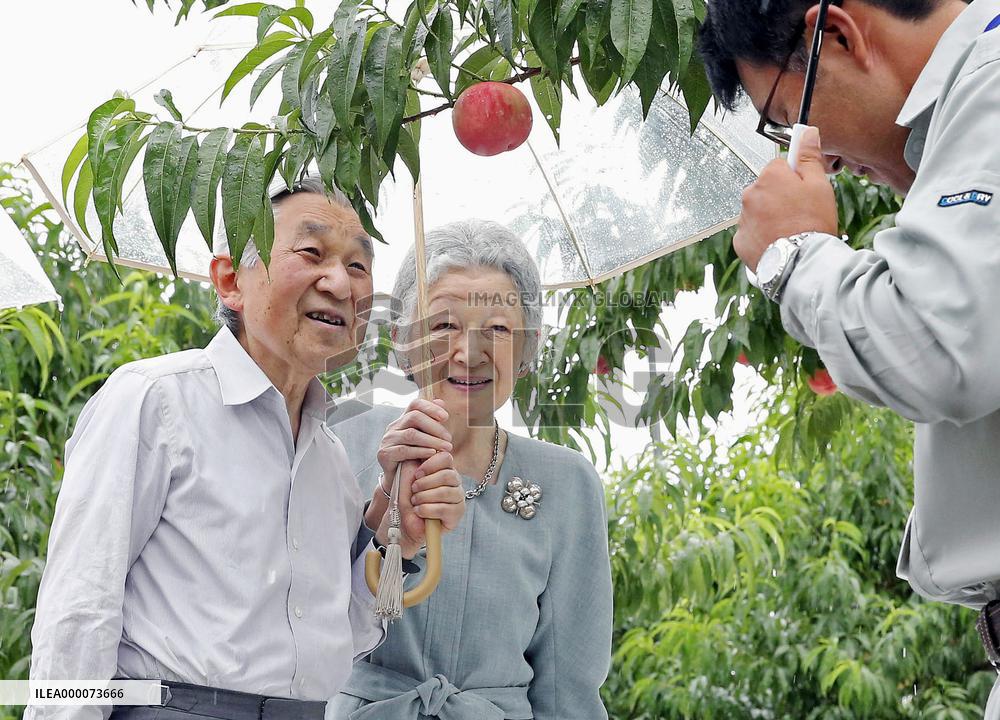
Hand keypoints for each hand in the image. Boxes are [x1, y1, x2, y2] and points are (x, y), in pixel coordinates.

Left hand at [370, 451, 464, 557]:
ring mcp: (458, 498)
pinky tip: (419, 511)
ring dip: (425, 497)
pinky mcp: (457, 514)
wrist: (403, 522)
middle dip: (426, 482)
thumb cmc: (406, 498)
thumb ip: (416, 460)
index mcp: (443, 469)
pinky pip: (445, 508)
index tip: (417, 474)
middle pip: (448, 474)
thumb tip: (425, 449)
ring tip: (414, 502)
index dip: (431, 464)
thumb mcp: (407, 476)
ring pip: (446, 491)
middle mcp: (454, 482)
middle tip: (413, 489)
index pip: (446, 457)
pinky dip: (428, 509)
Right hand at [375, 398, 451, 483]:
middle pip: (414, 417)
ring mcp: (388, 440)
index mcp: (403, 420)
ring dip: (432, 440)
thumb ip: (432, 421)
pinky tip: (432, 454)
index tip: (446, 417)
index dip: (431, 407)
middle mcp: (393, 427)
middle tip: (449, 439)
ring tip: (446, 448)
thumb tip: (441, 401)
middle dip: (435, 427)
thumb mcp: (426, 438)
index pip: (415, 404)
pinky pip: (404, 450)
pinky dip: (421, 451)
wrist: (400, 480)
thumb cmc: (416, 457)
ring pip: (411, 434)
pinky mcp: (384, 454)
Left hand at [734, 126, 838, 271]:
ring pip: (758, 211)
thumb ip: (809, 157)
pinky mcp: (740, 241)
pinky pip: (752, 233)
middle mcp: (749, 194)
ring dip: (771, 217)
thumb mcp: (819, 184)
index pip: (779, 166)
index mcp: (769, 176)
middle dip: (780, 197)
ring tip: (791, 231)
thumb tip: (806, 132)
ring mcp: (742, 219)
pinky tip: (779, 243)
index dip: (795, 177)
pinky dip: (763, 237)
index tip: (804, 190)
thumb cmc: (813, 221)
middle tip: (801, 214)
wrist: (800, 262)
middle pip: (767, 189)